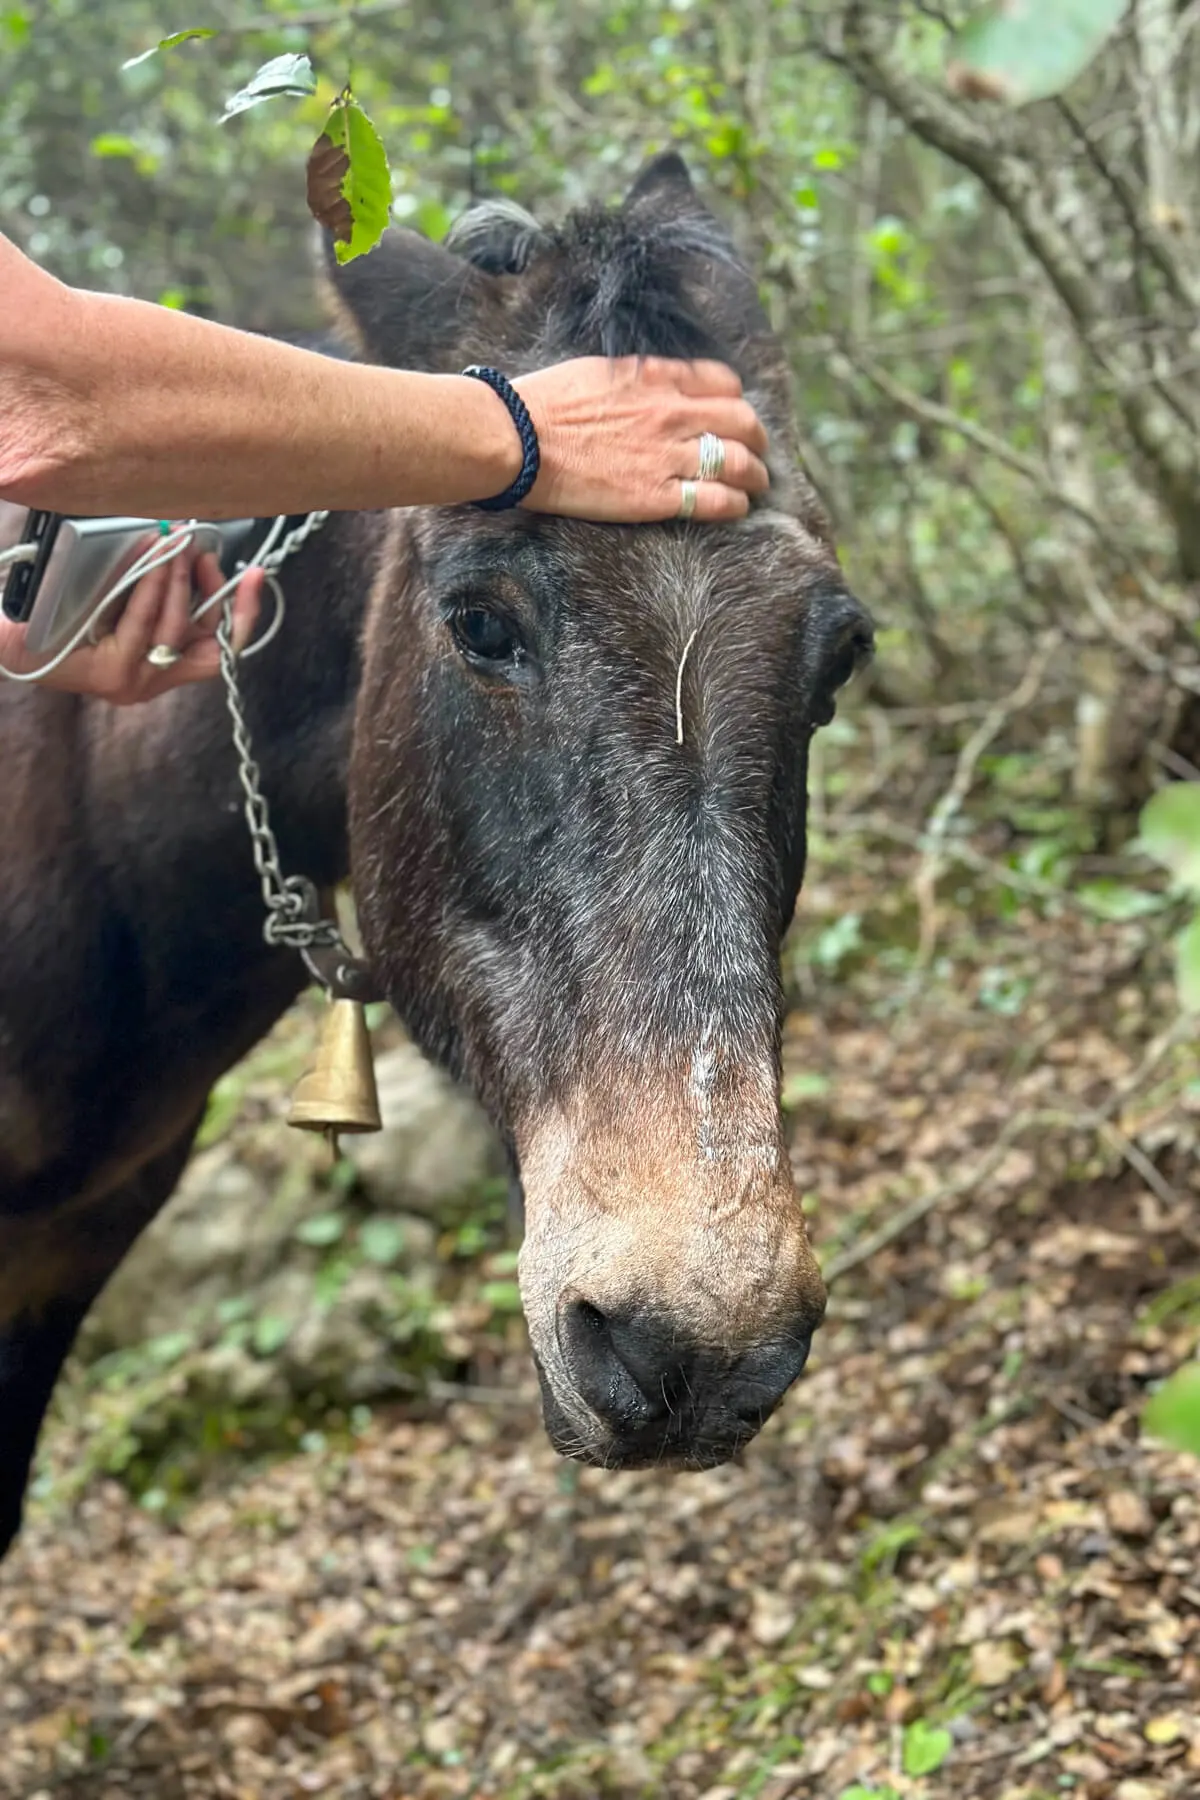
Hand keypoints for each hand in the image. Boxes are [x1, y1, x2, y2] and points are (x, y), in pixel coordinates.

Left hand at [0, 538, 262, 704]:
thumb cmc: (57, 610)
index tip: (254, 575)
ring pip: (176, 629)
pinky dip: (149, 588)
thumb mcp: (118, 596)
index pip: (219, 647)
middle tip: (197, 547)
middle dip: (210, 588)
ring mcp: (134, 684)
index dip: (242, 614)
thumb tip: (189, 550)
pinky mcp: (113, 677)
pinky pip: (144, 625)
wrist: (4, 633)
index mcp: (158, 666)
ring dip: (177, 580)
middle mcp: (151, 682)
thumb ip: (154, 588)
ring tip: (171, 542)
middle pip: (209, 639)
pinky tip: (148, 557)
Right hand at [513, 356, 770, 522]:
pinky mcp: (656, 496)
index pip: (723, 383)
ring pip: (739, 463)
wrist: (519, 437)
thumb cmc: (545, 402)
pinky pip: (715, 500)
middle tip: (757, 452)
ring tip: (757, 485)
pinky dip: (735, 504)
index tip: (732, 414)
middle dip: (757, 438)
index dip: (736, 400)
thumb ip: (638, 377)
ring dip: (756, 475)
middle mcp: (672, 413)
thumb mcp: (599, 370)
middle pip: (743, 421)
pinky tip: (737, 507)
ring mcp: (667, 456)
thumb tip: (655, 384)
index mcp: (657, 378)